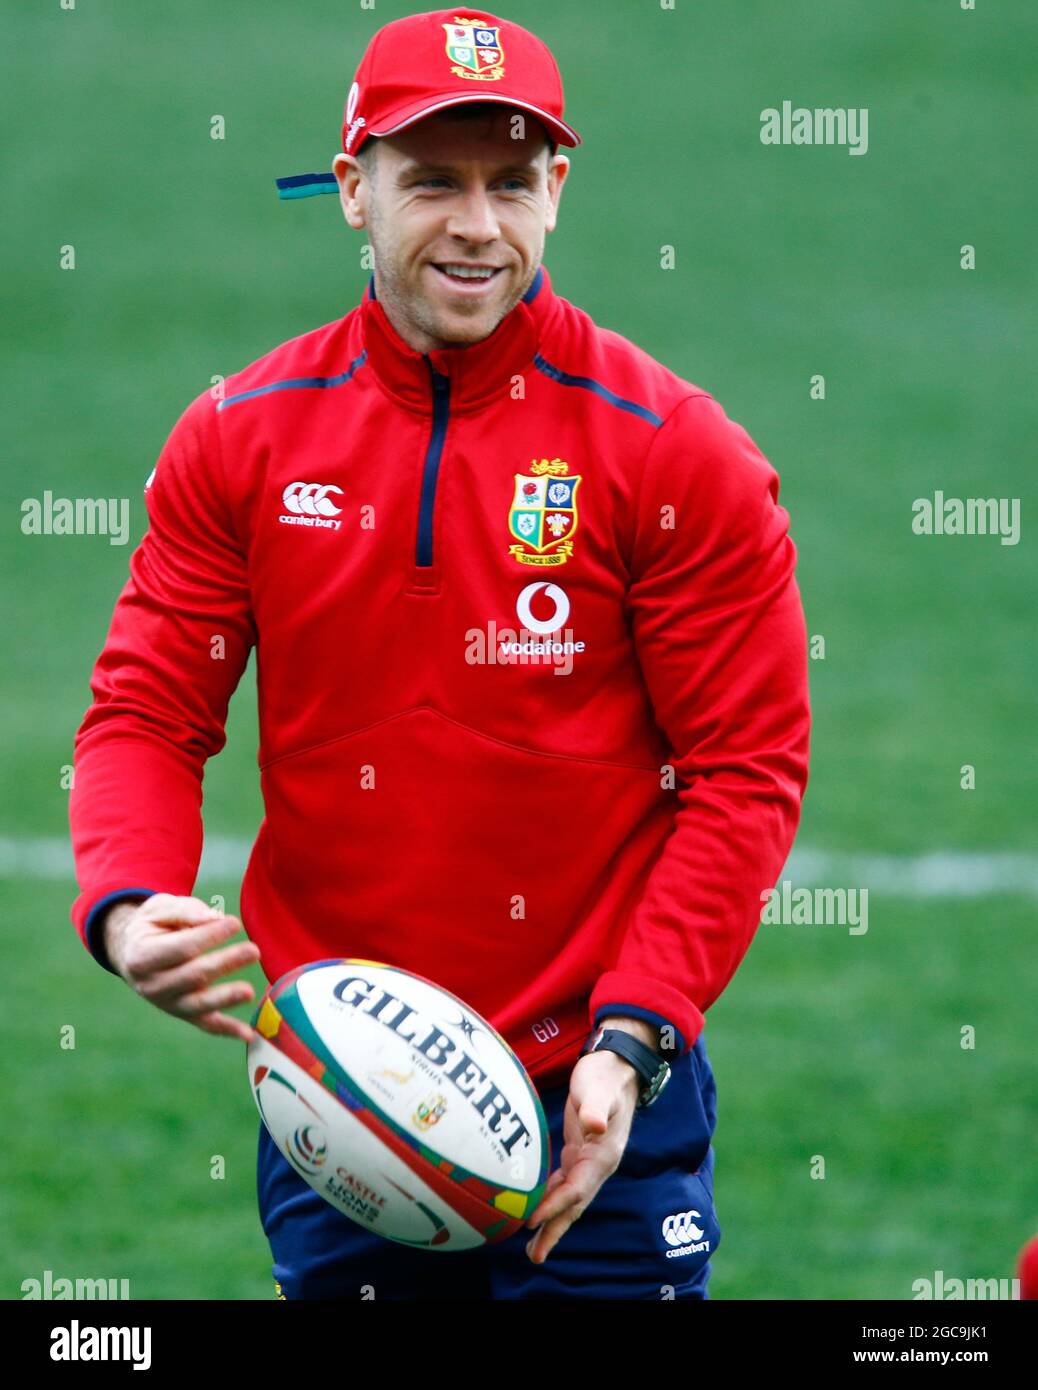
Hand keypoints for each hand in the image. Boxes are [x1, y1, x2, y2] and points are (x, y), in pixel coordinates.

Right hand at [103, 894, 261, 1042]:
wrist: (133, 952)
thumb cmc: (153, 926)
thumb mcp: (160, 909)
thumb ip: (187, 912)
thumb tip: (215, 918)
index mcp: (142, 956)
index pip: (181, 948)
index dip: (210, 936)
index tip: (235, 923)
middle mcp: (151, 985)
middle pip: (193, 976)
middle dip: (225, 963)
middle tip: (254, 950)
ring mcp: (167, 1004)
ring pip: (199, 1004)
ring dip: (226, 999)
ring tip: (249, 992)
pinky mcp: (183, 1013)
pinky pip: (206, 1024)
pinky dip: (227, 1030)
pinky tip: (248, 1034)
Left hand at [524, 1017, 657, 1262]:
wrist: (616, 1065)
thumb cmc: (604, 1075)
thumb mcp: (599, 1088)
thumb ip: (596, 1108)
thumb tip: (596, 1126)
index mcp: (603, 1154)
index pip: (577, 1188)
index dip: (556, 1205)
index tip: (532, 1221)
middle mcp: (597, 1164)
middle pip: (574, 1204)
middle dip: (555, 1230)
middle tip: (534, 1256)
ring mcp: (589, 1160)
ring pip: (568, 1198)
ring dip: (551, 1221)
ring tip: (532, 1246)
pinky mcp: (578, 1150)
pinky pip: (564, 1184)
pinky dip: (550, 1199)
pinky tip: (536, 1210)